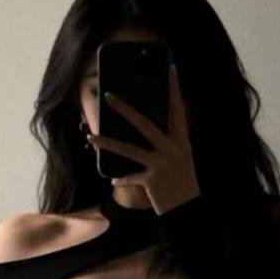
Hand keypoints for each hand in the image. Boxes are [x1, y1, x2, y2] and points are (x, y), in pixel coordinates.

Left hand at [87, 64, 200, 213]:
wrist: (188, 209)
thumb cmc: (183, 181)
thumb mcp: (183, 157)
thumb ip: (171, 140)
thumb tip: (154, 124)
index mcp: (181, 140)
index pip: (178, 109)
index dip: (174, 89)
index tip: (170, 69)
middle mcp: (172, 149)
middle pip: (144, 124)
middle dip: (124, 109)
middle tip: (108, 96)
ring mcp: (161, 165)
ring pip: (129, 150)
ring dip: (107, 143)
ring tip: (91, 137)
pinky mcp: (153, 181)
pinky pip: (131, 177)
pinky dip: (122, 180)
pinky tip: (113, 180)